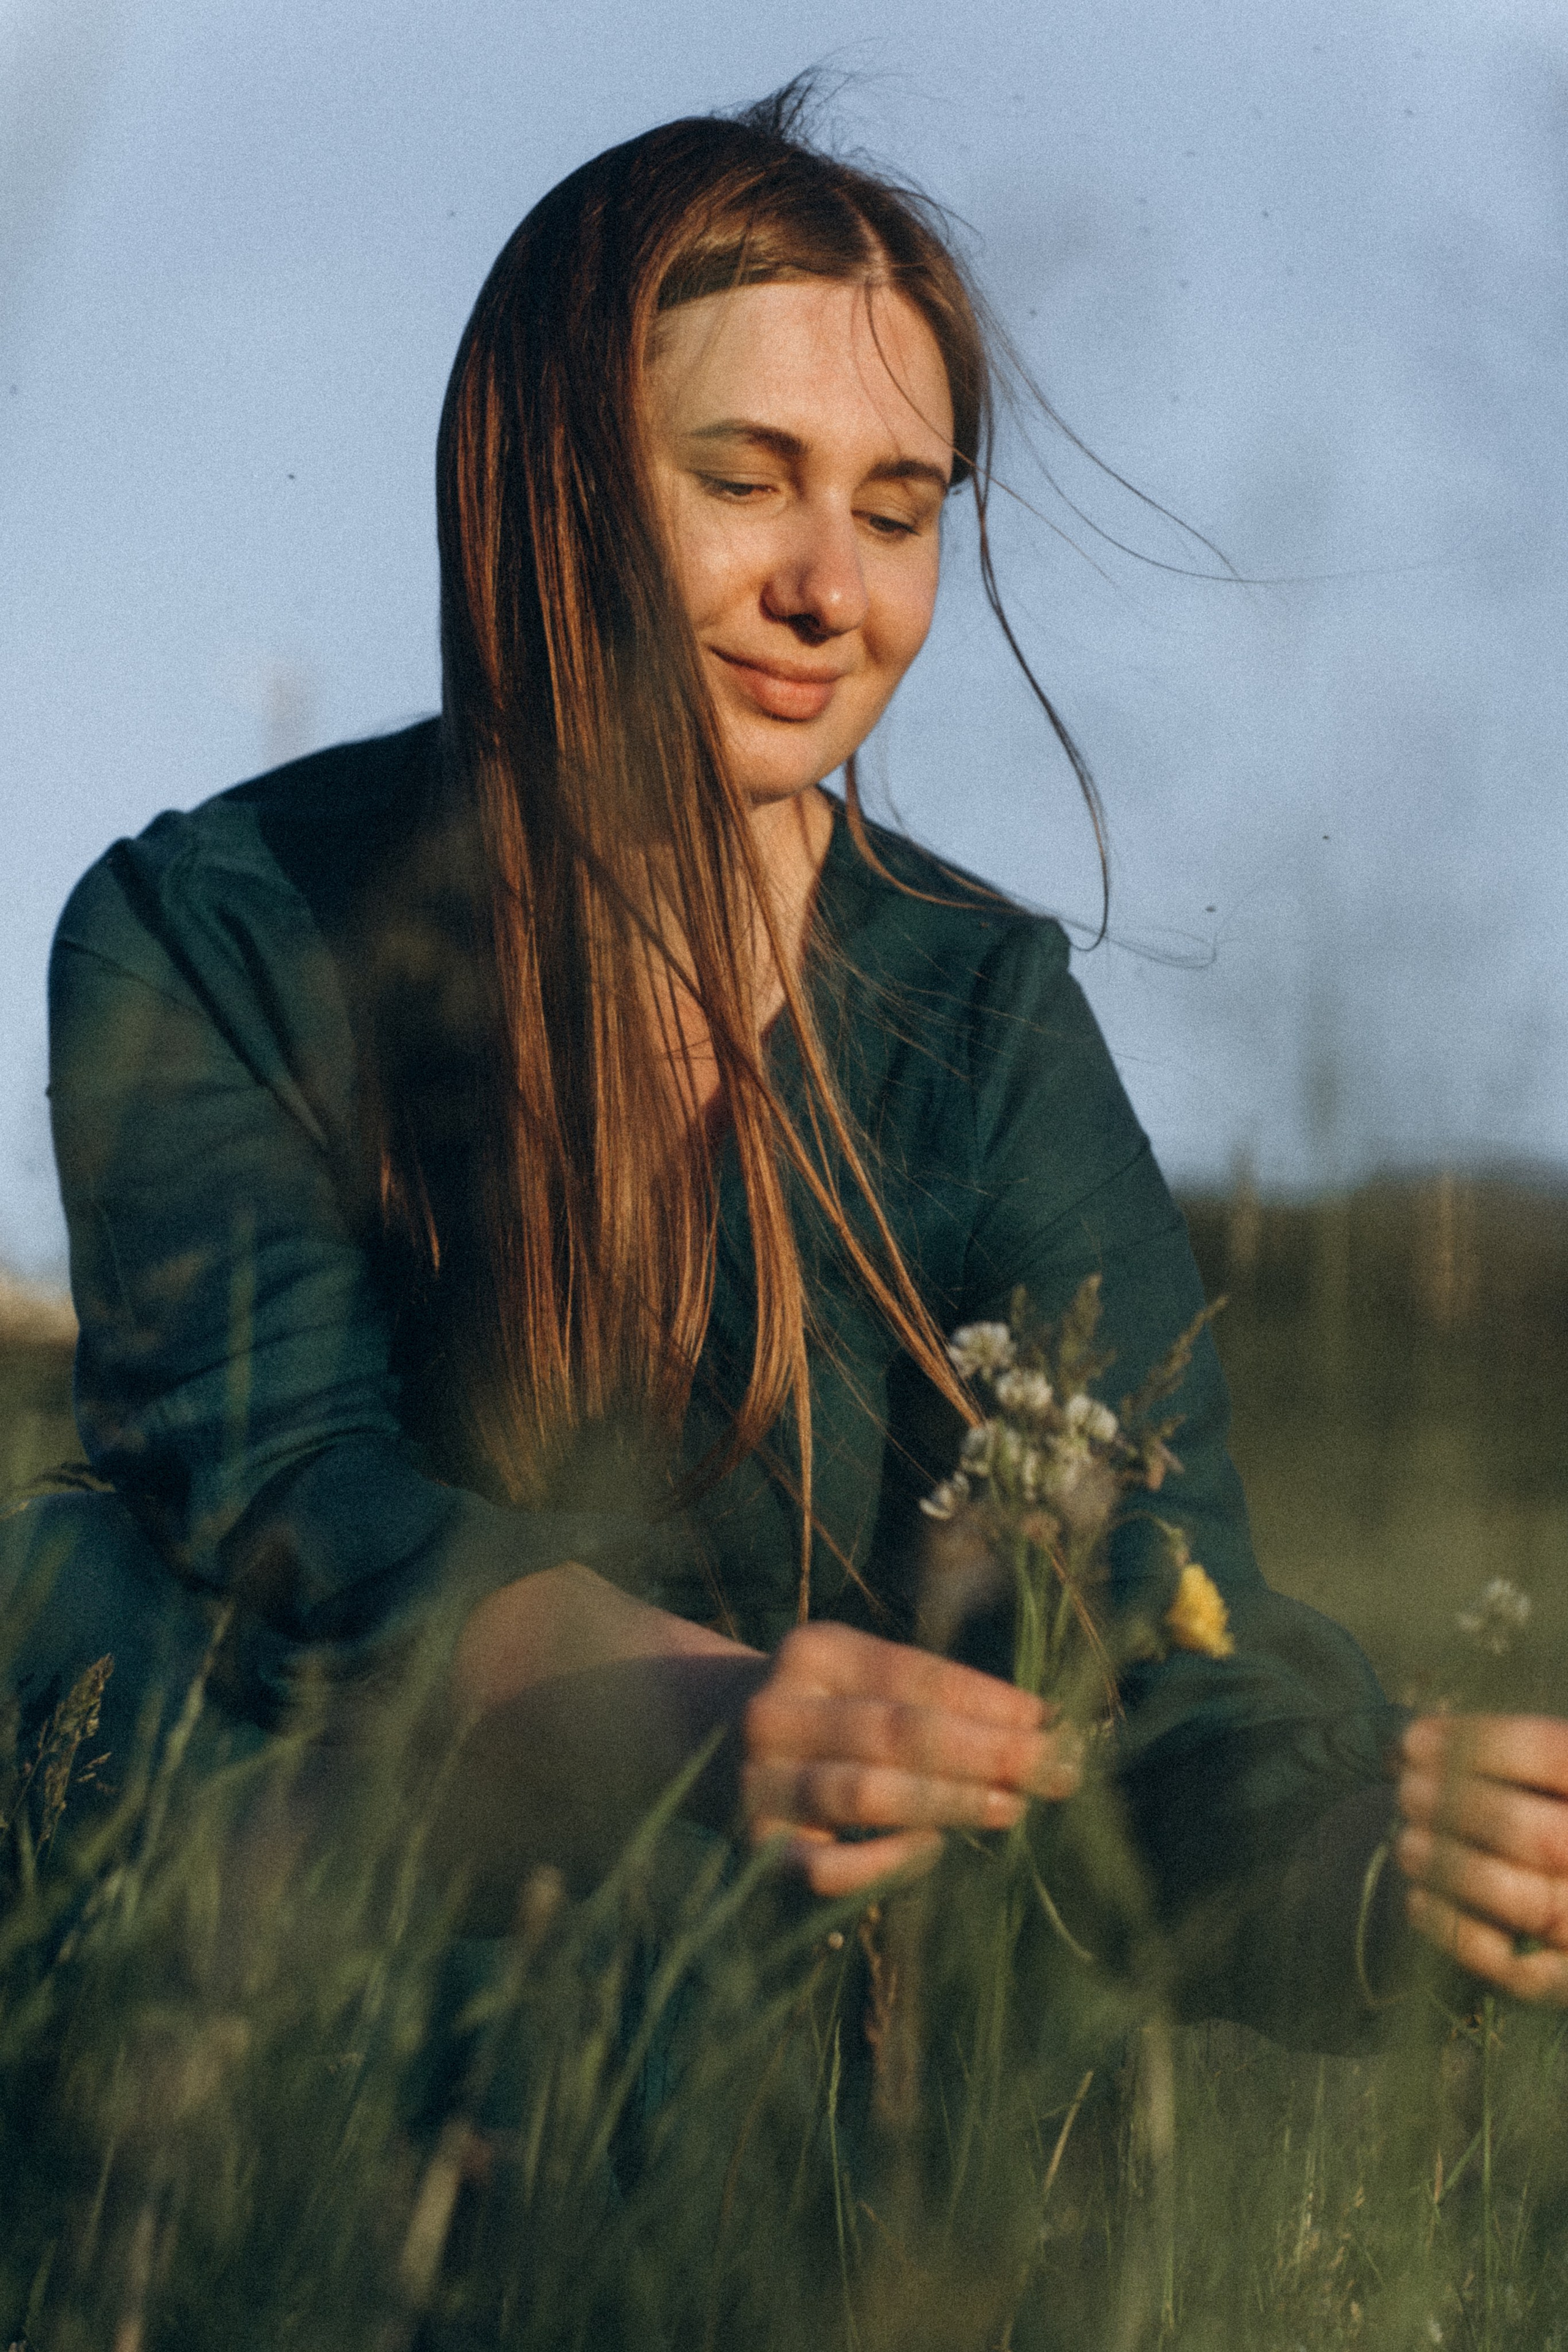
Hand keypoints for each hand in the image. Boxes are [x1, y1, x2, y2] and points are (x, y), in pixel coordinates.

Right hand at [742, 1620, 1080, 1898]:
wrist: (705, 1744)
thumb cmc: (821, 1710)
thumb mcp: (860, 1678)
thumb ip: (932, 1697)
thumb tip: (1040, 1724)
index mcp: (812, 1652)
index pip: (911, 1673)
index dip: (986, 1698)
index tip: (1053, 1719)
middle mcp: (778, 1710)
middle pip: (895, 1730)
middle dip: (985, 1751)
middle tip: (1058, 1769)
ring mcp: (760, 1783)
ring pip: (865, 1794)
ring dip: (947, 1801)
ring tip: (1012, 1806)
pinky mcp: (754, 1849)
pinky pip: (826, 1868)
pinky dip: (884, 1862)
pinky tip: (930, 1850)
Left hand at [1394, 1714, 1567, 2002]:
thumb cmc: (1552, 1816)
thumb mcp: (1549, 1779)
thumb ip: (1505, 1757)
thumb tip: (1417, 1740)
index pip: (1557, 1755)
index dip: (1485, 1743)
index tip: (1416, 1738)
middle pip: (1542, 1836)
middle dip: (1462, 1808)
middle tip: (1408, 1791)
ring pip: (1533, 1905)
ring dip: (1456, 1869)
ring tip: (1408, 1843)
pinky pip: (1522, 1974)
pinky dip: (1461, 1936)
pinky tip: (1418, 1902)